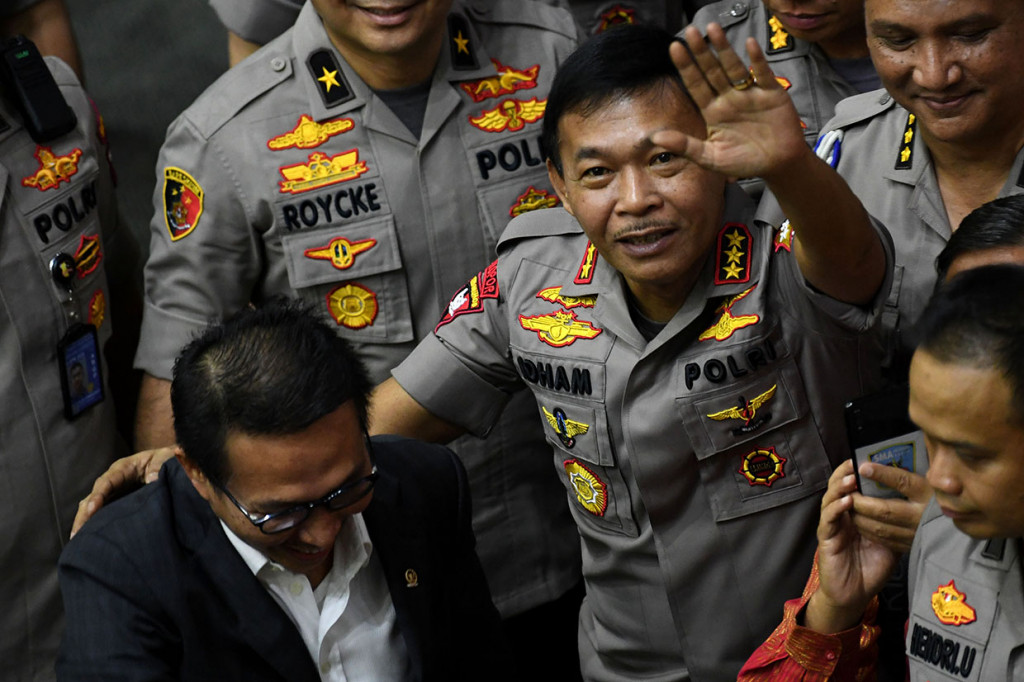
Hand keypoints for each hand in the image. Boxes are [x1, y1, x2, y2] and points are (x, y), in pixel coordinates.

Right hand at [70, 446, 175, 537]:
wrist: (177, 464)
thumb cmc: (170, 460)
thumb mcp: (167, 459)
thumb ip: (159, 468)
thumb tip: (152, 480)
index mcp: (124, 468)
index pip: (106, 482)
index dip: (98, 495)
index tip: (92, 509)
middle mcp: (114, 481)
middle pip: (93, 498)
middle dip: (84, 516)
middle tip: (76, 535)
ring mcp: (114, 493)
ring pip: (93, 509)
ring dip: (85, 524)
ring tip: (77, 542)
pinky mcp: (118, 505)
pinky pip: (103, 515)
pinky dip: (95, 527)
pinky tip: (89, 542)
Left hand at [655, 24, 806, 181]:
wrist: (778, 165)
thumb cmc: (743, 162)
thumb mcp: (711, 158)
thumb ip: (686, 146)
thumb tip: (656, 137)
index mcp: (712, 111)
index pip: (695, 85)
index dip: (686, 67)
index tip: (674, 48)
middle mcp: (729, 98)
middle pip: (712, 71)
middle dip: (701, 52)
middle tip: (690, 31)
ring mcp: (750, 93)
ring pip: (734, 67)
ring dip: (724, 49)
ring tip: (713, 29)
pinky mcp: (771, 93)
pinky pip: (762, 73)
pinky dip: (756, 60)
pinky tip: (748, 44)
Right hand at [806, 460, 899, 632]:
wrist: (854, 595)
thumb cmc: (872, 568)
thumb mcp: (890, 541)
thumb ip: (895, 524)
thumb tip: (919, 508)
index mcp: (855, 514)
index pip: (854, 487)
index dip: (858, 472)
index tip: (868, 458)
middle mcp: (841, 517)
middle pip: (838, 488)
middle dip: (845, 473)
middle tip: (855, 461)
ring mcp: (832, 527)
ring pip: (831, 500)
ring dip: (840, 488)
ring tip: (852, 479)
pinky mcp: (826, 540)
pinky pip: (829, 521)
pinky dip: (836, 509)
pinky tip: (846, 502)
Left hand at [850, 462, 931, 553]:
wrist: (957, 529)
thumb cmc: (937, 497)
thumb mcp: (929, 481)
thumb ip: (906, 473)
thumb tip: (878, 461)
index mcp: (928, 495)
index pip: (903, 482)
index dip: (882, 474)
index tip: (862, 466)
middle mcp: (921, 516)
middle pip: (884, 509)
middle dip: (861, 501)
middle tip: (848, 492)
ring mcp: (915, 533)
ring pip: (880, 527)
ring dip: (860, 516)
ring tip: (849, 505)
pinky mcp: (910, 546)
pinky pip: (883, 539)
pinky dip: (867, 530)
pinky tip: (860, 520)